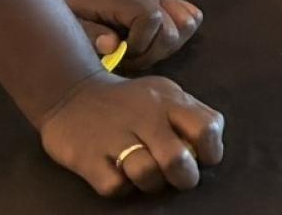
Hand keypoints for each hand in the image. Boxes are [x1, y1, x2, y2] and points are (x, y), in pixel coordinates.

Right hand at [38, 71, 224, 196]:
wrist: (70, 94)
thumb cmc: (128, 102)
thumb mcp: (162, 94)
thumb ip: (189, 115)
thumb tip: (210, 146)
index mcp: (168, 100)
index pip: (206, 127)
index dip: (211, 151)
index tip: (202, 158)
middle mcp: (144, 116)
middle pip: (177, 158)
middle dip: (184, 178)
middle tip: (179, 178)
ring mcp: (114, 137)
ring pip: (146, 174)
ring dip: (152, 184)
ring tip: (148, 177)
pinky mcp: (87, 157)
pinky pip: (114, 186)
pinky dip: (121, 187)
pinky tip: (120, 175)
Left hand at [52, 0, 201, 68]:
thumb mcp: (71, 19)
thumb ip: (90, 33)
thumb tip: (112, 46)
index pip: (153, 22)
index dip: (139, 45)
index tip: (120, 53)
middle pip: (174, 29)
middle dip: (154, 52)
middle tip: (130, 58)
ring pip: (188, 23)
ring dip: (169, 44)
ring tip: (145, 50)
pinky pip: (190, 14)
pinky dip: (180, 31)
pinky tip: (157, 39)